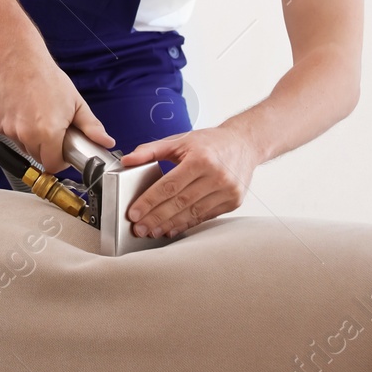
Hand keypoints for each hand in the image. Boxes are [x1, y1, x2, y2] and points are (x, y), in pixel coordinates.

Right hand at [0, 50, 113, 174]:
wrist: (19, 60)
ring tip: (39, 118)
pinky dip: (19, 131)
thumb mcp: (76, 102)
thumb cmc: (46, 77)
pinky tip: (25, 113)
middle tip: (54, 130)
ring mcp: (11, 131)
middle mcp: (27, 135)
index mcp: (49, 132)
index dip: (61, 160)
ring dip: (33, 141)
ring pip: (25, 148)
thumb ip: (91, 126)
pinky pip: (12, 137)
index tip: (64, 151)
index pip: (53, 165)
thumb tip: (105, 141)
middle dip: (48, 149)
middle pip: (39, 158)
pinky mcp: (0, 125)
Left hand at [121, 124, 262, 237]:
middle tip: (139, 228)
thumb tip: (127, 160)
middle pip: (180, 202)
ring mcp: (227, 191)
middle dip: (156, 218)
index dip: (149, 201)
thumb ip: (150, 150)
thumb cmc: (210, 142)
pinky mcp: (233, 202)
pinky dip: (186, 224)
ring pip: (192, 213)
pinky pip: (204, 217)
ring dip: (170, 225)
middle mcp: (216, 175)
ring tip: (152, 231)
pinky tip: (171, 228)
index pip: (169, 185)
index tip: (134, 213)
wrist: (244, 144)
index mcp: (201, 158)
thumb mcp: (179, 140)